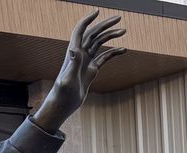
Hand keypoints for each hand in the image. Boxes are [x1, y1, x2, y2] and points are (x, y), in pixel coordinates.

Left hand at [31, 10, 126, 132]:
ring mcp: (85, 62)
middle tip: (119, 18)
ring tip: (124, 31)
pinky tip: (124, 50)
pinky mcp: (90, 70)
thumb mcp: (67, 79)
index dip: (87, 20)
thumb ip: (72, 64)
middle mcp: (79, 55)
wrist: (63, 106)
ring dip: (111, 36)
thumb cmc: (62, 95)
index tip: (97, 11)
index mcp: (73, 54)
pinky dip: (113, 52)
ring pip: (99, 44)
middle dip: (105, 25)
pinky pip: (103, 57)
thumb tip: (74, 50)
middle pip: (92, 34)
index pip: (79, 31)